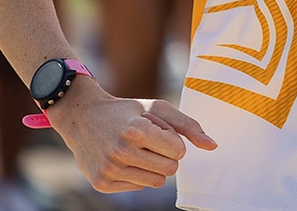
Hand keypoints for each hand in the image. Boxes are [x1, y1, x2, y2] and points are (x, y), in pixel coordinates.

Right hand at [49, 84, 216, 192]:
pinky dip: (136, 174)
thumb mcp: (156, 108)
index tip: (158, 130)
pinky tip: (123, 158)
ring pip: (156, 182)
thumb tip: (213, 146)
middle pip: (170, 169)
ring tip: (136, 149)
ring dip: (153, 166)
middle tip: (149, 140)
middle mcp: (121, 152)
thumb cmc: (127, 111)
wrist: (83, 117)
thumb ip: (188, 126)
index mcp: (137, 131)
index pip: (179, 151)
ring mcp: (110, 170)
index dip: (173, 140)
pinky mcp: (101, 183)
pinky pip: (138, 187)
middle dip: (166, 155)